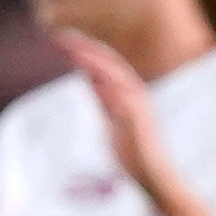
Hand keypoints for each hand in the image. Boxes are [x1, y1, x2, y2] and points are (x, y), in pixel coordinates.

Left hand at [54, 31, 185, 207]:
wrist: (155, 177)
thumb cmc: (134, 155)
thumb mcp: (112, 120)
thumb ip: (103, 99)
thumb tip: (90, 80)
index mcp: (128, 94)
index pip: (104, 67)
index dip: (84, 53)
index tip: (63, 43)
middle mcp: (135, 93)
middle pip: (108, 62)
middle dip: (84, 48)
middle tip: (60, 38)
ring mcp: (137, 102)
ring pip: (112, 70)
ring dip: (90, 56)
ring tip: (69, 46)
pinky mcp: (135, 112)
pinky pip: (116, 87)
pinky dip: (100, 72)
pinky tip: (83, 64)